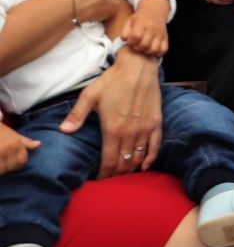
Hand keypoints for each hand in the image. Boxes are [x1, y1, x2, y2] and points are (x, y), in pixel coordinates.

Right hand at [0, 124, 39, 174]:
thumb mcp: (16, 135)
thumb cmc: (2, 131)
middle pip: (13, 166)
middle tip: (5, 164)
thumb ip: (27, 142)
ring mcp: (0, 153)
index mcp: (17, 144)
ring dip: (3, 170)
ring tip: (2, 164)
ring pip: (4, 169)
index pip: (23, 160)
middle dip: (10, 168)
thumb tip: (39, 144)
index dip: (19, 165)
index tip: (14, 165)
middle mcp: (10, 149)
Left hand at [59, 47, 161, 177]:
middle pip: (124, 162)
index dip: (104, 174)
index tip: (99, 179)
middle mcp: (130, 132)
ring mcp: (145, 128)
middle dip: (116, 174)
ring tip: (123, 173)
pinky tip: (145, 166)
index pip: (109, 161)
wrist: (138, 66)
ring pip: (139, 157)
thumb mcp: (90, 96)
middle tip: (109, 178)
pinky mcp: (156, 122)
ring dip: (131, 168)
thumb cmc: (112, 80)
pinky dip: (150, 158)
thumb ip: (77, 115)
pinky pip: (155, 146)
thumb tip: (64, 131)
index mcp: (112, 128)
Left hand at [120, 8, 169, 57]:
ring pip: (154, 49)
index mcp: (142, 23)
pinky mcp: (165, 38)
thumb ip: (124, 32)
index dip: (131, 41)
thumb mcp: (129, 21)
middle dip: (138, 48)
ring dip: (147, 51)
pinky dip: (157, 53)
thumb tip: (126, 41)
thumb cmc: (139, 19)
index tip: (130, 41)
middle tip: (136, 45)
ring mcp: (160, 34)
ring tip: (143, 48)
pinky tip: (152, 50)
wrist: (154, 12)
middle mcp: (152, 29)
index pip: (136, 36)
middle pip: (144, 44)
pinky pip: (163, 50)